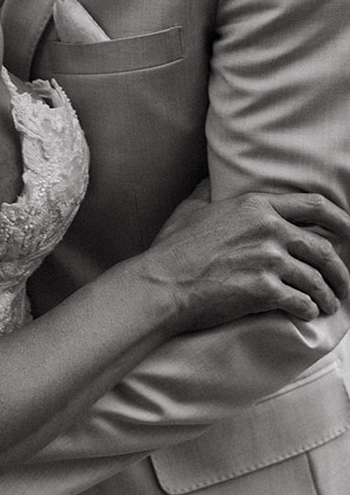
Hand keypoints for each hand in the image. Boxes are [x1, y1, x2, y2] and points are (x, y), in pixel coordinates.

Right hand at [145, 190, 349, 332]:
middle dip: (340, 269)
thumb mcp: (191, 209)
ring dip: (328, 295)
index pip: (314, 207)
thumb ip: (208, 191)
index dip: (341, 220)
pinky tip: (309, 314)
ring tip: (329, 305)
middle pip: (323, 247)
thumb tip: (210, 180)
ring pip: (316, 279)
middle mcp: (268, 229)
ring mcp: (268, 259)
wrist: (163, 284)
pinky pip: (302, 301)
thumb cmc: (173, 249)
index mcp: (255, 206)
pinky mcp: (264, 289)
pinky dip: (309, 310)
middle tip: (343, 283)